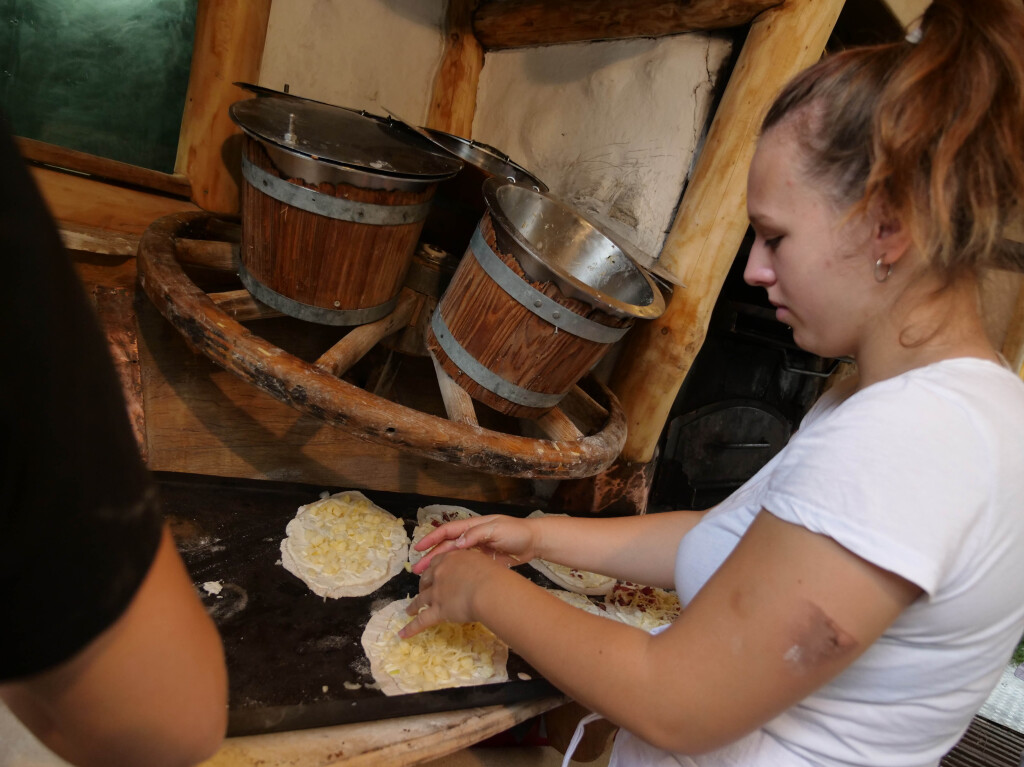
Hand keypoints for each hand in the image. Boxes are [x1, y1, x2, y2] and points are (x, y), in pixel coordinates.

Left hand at [400, 548, 515, 637]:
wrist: (489, 588)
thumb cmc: (493, 574)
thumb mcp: (483, 562)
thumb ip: (474, 565)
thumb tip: (477, 571)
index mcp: (451, 558)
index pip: (437, 563)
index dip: (434, 570)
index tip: (433, 574)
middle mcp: (440, 573)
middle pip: (426, 579)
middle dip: (423, 586)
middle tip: (422, 591)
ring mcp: (437, 592)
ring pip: (421, 599)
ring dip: (413, 606)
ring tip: (408, 611)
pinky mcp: (437, 610)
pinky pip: (421, 620)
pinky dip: (411, 628)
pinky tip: (403, 634)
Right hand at [410, 514, 538, 574]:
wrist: (535, 542)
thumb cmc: (517, 532)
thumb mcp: (498, 529)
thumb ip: (478, 534)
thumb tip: (458, 542)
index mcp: (473, 526)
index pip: (447, 531)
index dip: (432, 539)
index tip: (419, 548)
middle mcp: (471, 537)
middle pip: (447, 547)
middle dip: (431, 557)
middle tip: (417, 570)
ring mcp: (477, 550)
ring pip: (453, 558)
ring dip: (440, 567)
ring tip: (427, 579)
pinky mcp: (483, 561)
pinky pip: (464, 566)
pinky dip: (453, 573)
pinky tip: (446, 583)